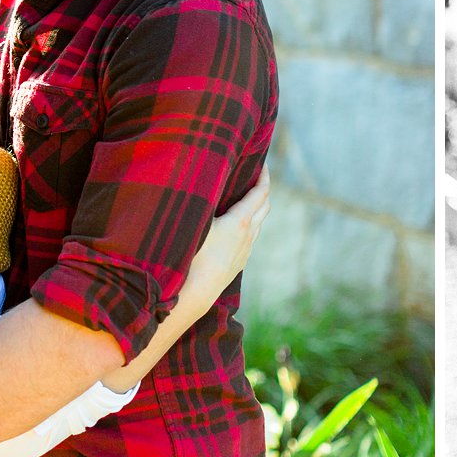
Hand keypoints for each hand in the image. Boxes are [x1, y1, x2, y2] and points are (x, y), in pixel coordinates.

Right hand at [178, 182, 271, 315]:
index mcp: (240, 221)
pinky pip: (250, 238)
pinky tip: (236, 227)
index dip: (264, 176)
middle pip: (265, 206)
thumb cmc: (191, 255)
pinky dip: (250, 225)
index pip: (260, 192)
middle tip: (256, 175)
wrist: (195, 294)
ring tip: (246, 198)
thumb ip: (201, 199)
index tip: (264, 163)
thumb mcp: (195, 222)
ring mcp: (245, 251)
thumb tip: (198, 178)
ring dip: (257, 208)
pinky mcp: (239, 263)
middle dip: (263, 189)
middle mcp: (248, 235)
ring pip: (258, 224)